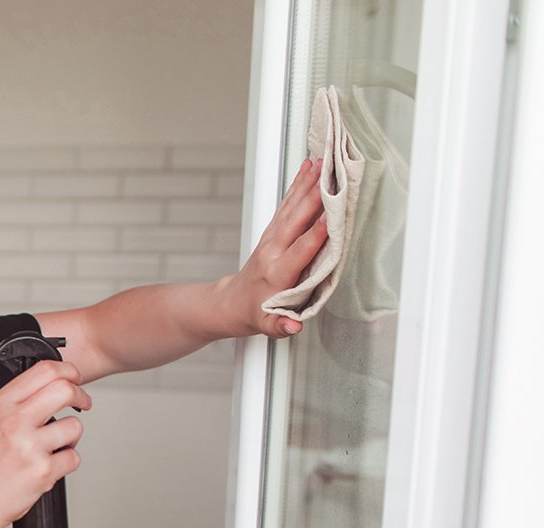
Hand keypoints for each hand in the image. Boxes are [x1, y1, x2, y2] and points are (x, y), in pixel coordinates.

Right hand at [0, 360, 91, 527]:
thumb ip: (17, 402)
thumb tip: (50, 386)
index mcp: (2, 404)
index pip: (44, 371)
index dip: (68, 371)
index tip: (74, 379)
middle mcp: (15, 421)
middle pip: (65, 390)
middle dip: (81, 395)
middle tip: (82, 403)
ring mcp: (30, 446)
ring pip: (75, 426)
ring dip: (71, 437)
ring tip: (53, 447)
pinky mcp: (43, 470)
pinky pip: (73, 458)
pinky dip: (66, 463)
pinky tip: (48, 466)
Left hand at [219, 157, 329, 337]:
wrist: (231, 304)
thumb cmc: (254, 314)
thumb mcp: (267, 326)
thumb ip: (281, 326)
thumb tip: (293, 327)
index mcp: (278, 272)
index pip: (301, 249)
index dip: (318, 233)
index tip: (334, 215)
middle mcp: (273, 250)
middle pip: (296, 220)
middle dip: (314, 196)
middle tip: (332, 173)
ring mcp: (271, 239)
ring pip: (290, 207)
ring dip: (306, 184)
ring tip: (322, 161)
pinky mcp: (272, 232)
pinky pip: (286, 206)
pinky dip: (297, 186)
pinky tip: (308, 169)